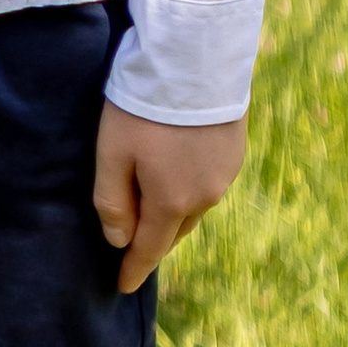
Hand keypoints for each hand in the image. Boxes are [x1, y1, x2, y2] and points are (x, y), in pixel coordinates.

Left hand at [93, 102, 245, 293]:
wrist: (195, 59)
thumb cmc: (145, 105)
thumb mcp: (112, 150)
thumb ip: (112, 199)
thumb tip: (118, 240)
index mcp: (171, 202)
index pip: (150, 249)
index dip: (135, 269)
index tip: (123, 287)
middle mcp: (204, 197)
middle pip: (174, 229)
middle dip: (154, 239)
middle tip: (134, 242)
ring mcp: (224, 174)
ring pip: (194, 206)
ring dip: (173, 211)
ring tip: (154, 204)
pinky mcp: (235, 150)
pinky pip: (209, 183)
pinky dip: (191, 187)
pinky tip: (180, 171)